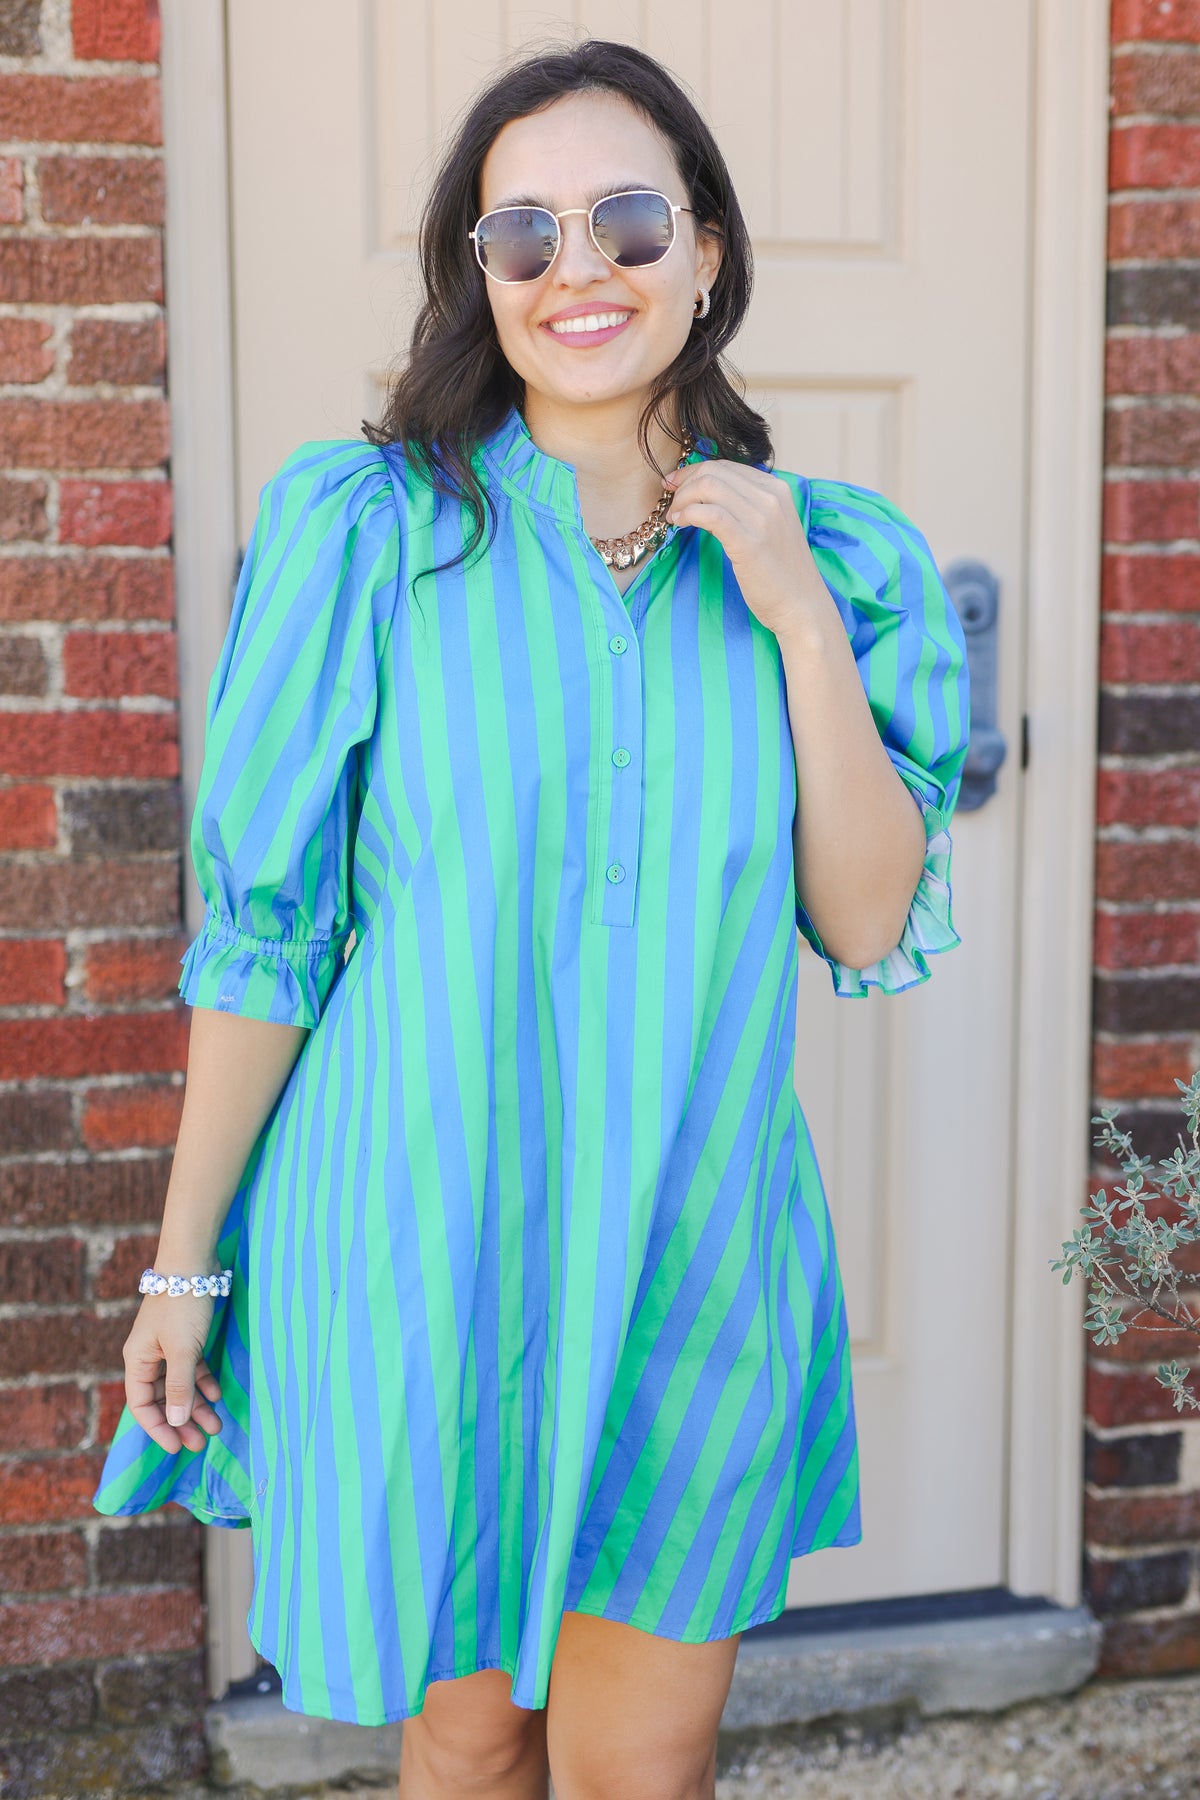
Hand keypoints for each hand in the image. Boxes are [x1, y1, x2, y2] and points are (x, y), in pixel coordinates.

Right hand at [124, 1293, 224, 1454]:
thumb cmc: (184, 1305)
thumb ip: (179, 1387)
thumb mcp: (182, 1350)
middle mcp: (149, 1356)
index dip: (158, 1429)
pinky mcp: (186, 1336)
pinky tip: (218, 1395)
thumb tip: (175, 1423)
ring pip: (180, 1385)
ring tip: (217, 1426)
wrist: (194, 1261)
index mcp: (137, 1360)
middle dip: (181, 1422)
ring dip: (197, 1406)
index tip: (176, 1448)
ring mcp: (168, 1346)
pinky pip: (192, 1368)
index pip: (141, 1405)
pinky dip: (204, 1382)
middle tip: (202, 1444)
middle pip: (162, 1399)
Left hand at [663, 460, 827, 643]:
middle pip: (714, 472)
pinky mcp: (749, 542)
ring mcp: (762, 518)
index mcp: (776, 488)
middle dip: (684, 484)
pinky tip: (680, 524)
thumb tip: (707, 497)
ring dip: (682, 499)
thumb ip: (746, 507)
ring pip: (709, 487)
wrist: (802, 605)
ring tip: (674, 517)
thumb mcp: (769, 527)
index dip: (694, 472)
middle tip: (671, 503)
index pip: (726, 465)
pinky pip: (710, 514)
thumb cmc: (781, 572)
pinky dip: (688, 514)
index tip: (675, 484)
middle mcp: (771, 497)